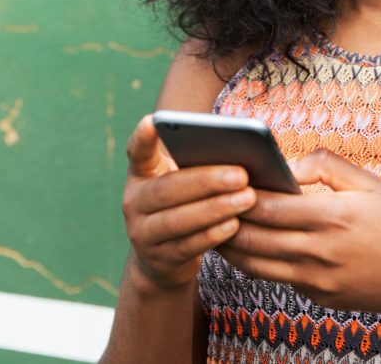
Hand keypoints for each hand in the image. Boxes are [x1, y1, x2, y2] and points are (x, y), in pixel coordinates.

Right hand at [121, 114, 257, 291]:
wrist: (160, 259)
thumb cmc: (180, 206)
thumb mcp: (179, 183)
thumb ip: (194, 168)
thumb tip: (239, 153)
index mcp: (140, 175)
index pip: (136, 152)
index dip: (142, 138)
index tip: (153, 121)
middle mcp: (134, 202)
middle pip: (168, 189)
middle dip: (207, 181)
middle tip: (242, 174)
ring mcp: (142, 233)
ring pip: (178, 220)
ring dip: (215, 209)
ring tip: (247, 198)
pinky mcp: (158, 259)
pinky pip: (187, 246)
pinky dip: (212, 235)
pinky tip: (234, 225)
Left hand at [217, 149, 380, 314]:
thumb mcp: (372, 183)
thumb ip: (327, 166)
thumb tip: (289, 165)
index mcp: (333, 218)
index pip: (267, 208)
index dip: (239, 195)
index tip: (222, 179)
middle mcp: (320, 253)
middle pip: (252, 239)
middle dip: (224, 220)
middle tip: (206, 202)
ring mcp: (319, 281)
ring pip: (256, 265)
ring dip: (231, 246)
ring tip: (216, 225)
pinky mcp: (320, 298)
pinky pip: (279, 278)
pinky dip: (259, 261)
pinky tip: (250, 244)